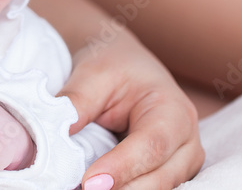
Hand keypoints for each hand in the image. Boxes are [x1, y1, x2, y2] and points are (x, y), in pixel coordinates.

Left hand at [59, 29, 204, 188]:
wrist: (124, 64)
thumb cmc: (114, 66)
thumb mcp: (92, 75)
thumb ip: (76, 104)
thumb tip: (55, 134)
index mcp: (174, 111)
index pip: (152, 146)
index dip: (122, 167)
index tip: (89, 182)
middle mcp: (186, 143)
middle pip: (160, 178)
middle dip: (121, 189)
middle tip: (80, 189)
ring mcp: (180, 164)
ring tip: (83, 187)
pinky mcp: (165, 176)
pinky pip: (147, 189)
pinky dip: (123, 189)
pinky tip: (97, 187)